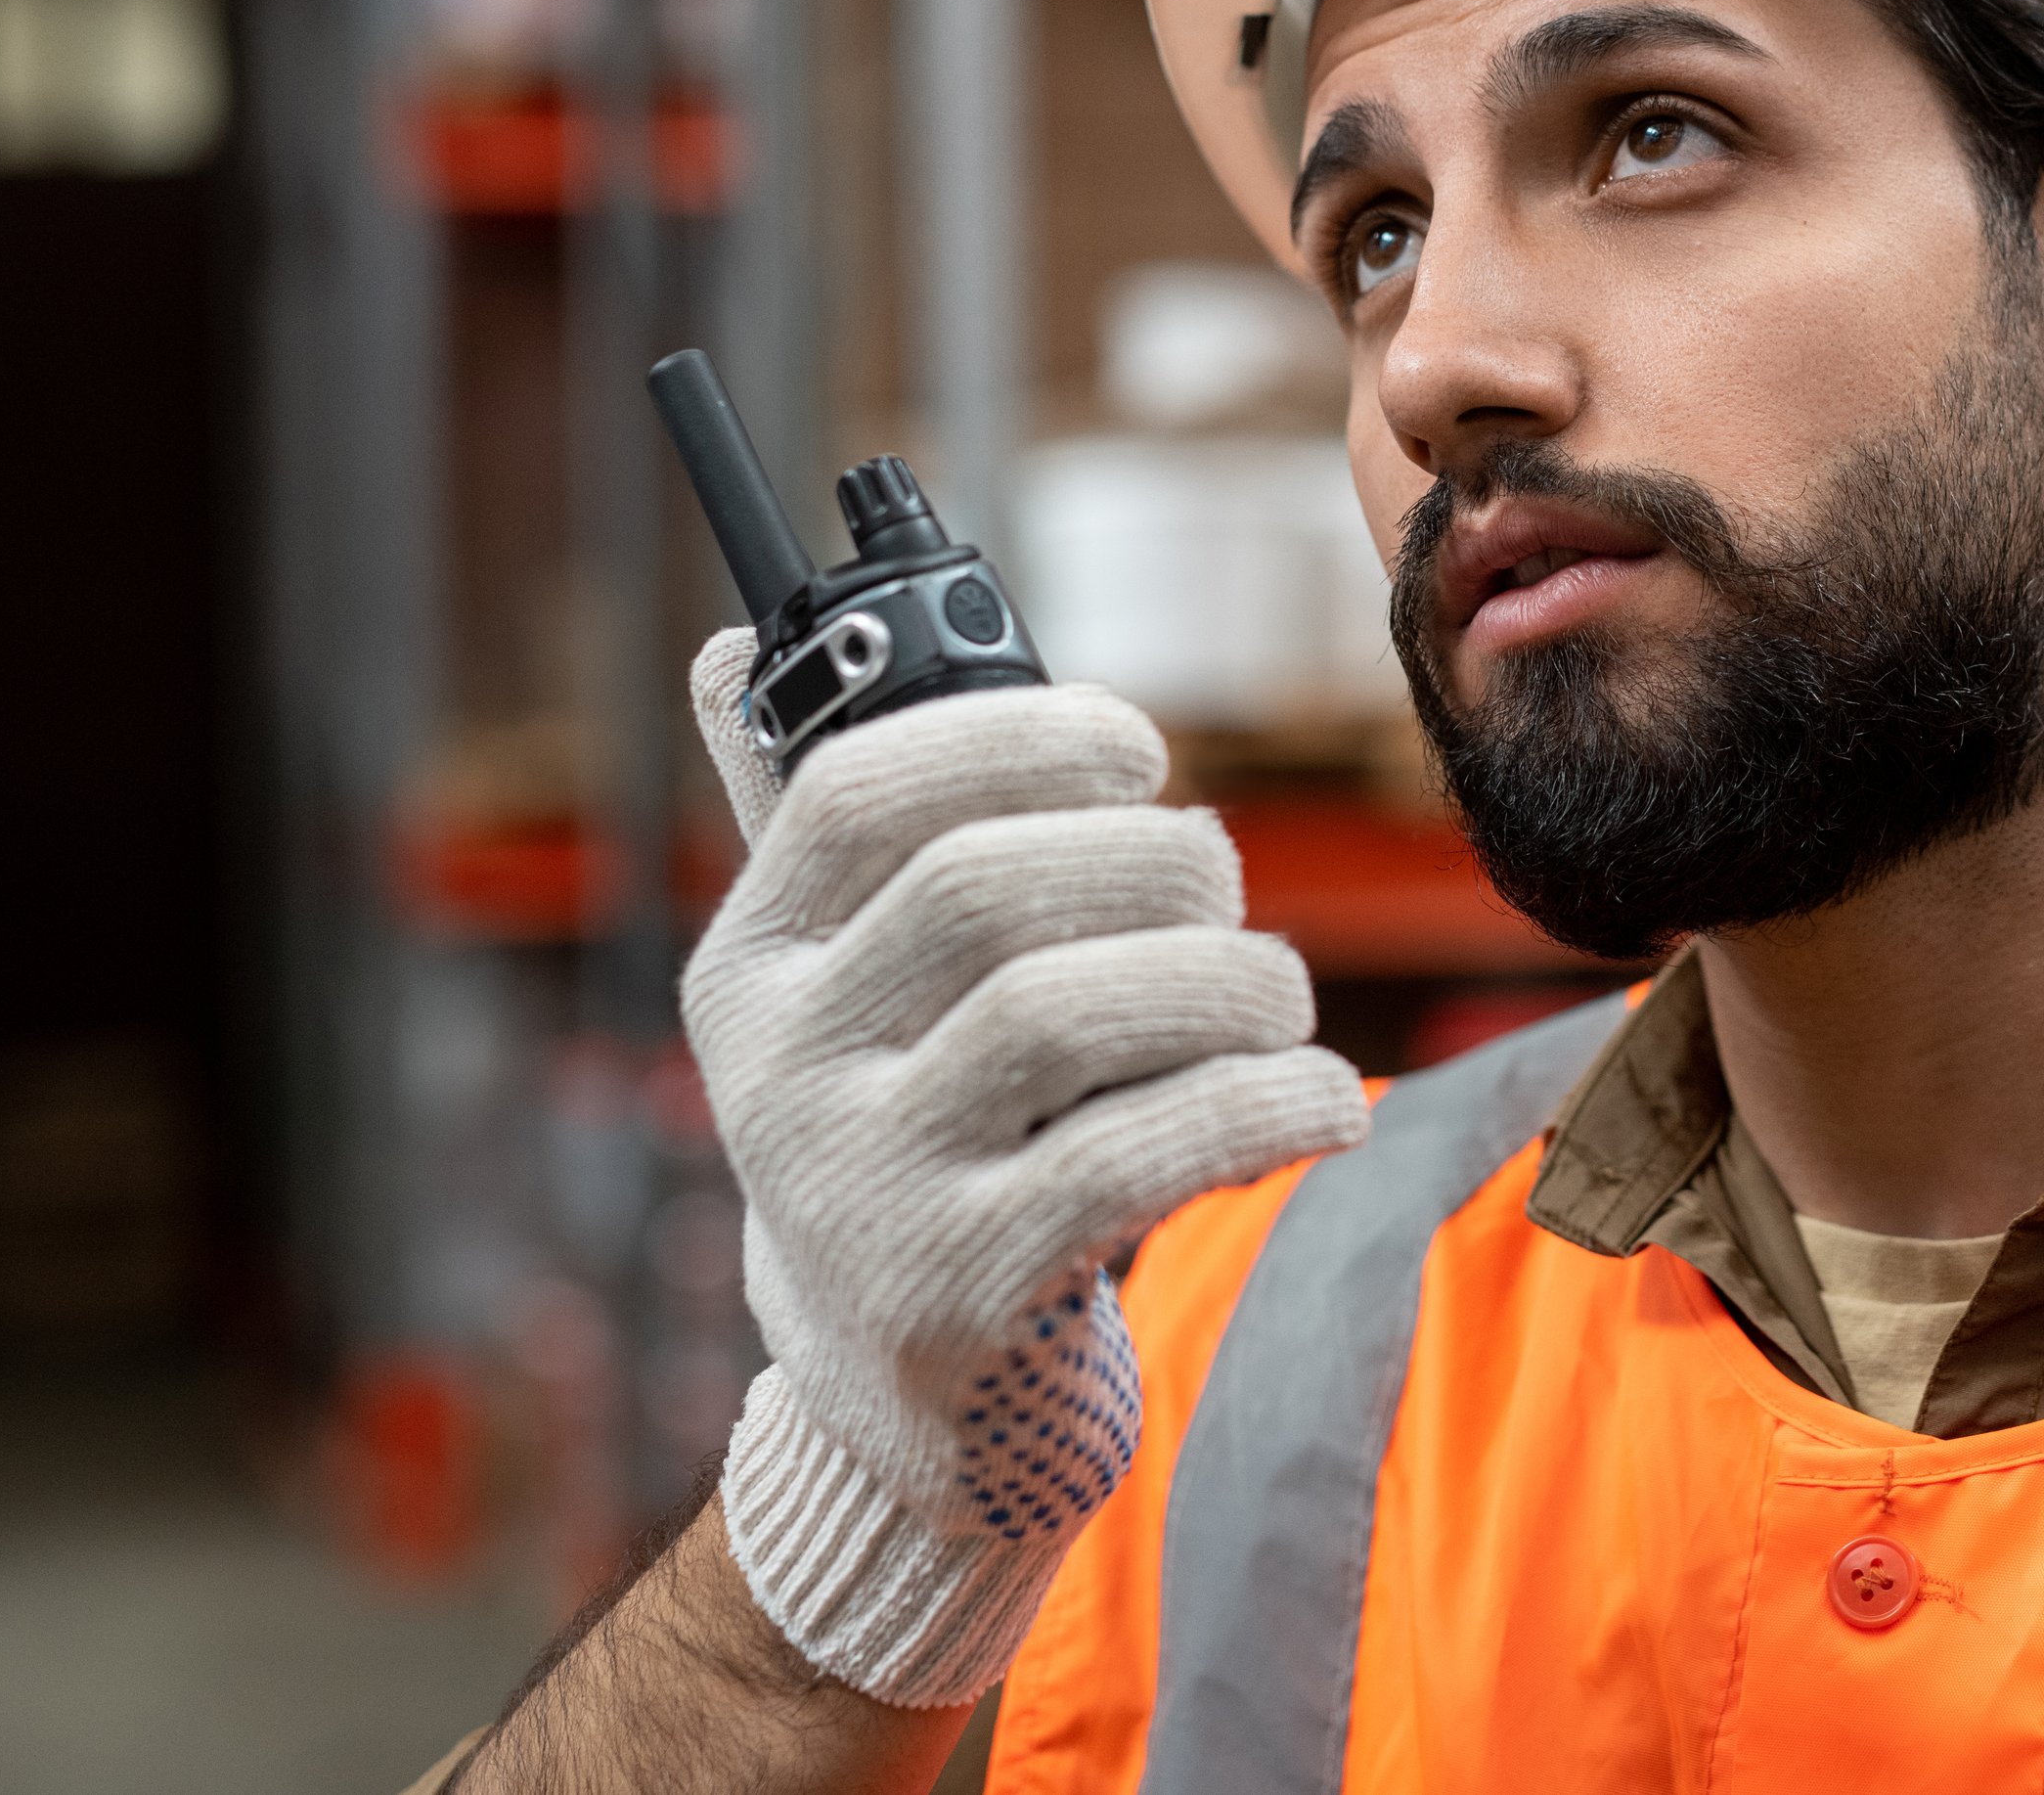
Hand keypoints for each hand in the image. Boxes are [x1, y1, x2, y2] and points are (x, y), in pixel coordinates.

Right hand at [678, 631, 1370, 1705]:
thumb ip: (815, 830)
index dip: (1017, 737)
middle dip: (1151, 862)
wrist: (900, 1401)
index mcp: (748, 969)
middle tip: (1224, 890)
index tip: (1137, 748)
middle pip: (984, 890)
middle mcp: (778, 1077)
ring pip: (1064, 1011)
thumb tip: (725, 642)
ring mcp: (863, 1192)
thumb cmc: (915, 1133)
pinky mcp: (962, 1293)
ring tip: (1279, 998)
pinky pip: (1135, 1157)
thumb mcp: (843, 995)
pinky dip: (1257, 1106)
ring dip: (1221, 979)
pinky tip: (1318, 1102)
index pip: (850, 793)